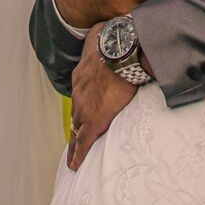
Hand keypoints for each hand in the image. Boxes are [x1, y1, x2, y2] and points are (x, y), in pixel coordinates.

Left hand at [67, 30, 139, 170]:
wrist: (121, 52)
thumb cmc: (120, 44)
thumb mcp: (109, 41)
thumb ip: (114, 44)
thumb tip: (130, 39)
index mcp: (84, 75)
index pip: (81, 95)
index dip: (82, 106)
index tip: (82, 114)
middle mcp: (79, 92)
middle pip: (75, 113)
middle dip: (76, 125)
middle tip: (75, 138)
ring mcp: (83, 107)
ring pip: (75, 129)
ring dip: (75, 141)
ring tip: (73, 157)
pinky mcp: (92, 120)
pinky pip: (83, 141)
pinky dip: (78, 154)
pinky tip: (75, 165)